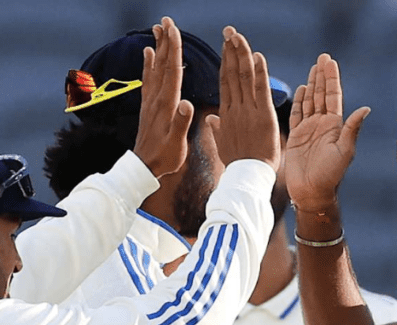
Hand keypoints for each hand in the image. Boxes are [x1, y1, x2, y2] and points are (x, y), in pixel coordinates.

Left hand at [133, 16, 194, 178]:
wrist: (145, 166)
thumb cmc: (165, 156)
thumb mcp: (177, 144)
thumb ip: (181, 123)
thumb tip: (187, 104)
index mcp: (168, 104)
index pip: (172, 71)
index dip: (174, 50)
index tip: (174, 30)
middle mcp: (158, 98)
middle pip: (162, 64)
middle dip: (165, 41)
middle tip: (165, 21)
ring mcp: (151, 100)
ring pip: (155, 68)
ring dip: (157, 47)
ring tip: (157, 29)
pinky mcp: (149, 105)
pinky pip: (149, 78)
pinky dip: (148, 63)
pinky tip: (148, 53)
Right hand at [206, 26, 279, 169]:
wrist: (247, 179)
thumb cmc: (237, 166)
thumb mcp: (223, 146)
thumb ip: (217, 130)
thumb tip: (211, 119)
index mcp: (226, 115)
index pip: (226, 83)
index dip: (226, 62)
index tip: (225, 45)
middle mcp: (236, 109)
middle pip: (232, 74)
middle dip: (231, 51)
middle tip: (229, 31)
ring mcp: (249, 112)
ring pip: (244, 78)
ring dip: (242, 55)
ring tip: (237, 36)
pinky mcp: (264, 117)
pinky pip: (261, 91)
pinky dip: (260, 73)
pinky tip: (257, 56)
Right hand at [285, 53, 369, 212]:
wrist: (313, 192)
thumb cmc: (331, 175)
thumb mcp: (345, 151)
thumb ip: (352, 129)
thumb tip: (366, 108)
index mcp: (336, 125)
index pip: (334, 96)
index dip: (332, 78)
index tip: (330, 61)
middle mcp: (324, 124)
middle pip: (322, 94)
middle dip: (322, 76)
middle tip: (323, 57)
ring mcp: (309, 129)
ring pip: (310, 100)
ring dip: (311, 84)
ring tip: (313, 67)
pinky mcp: (297, 136)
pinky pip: (296, 114)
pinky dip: (298, 101)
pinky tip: (301, 88)